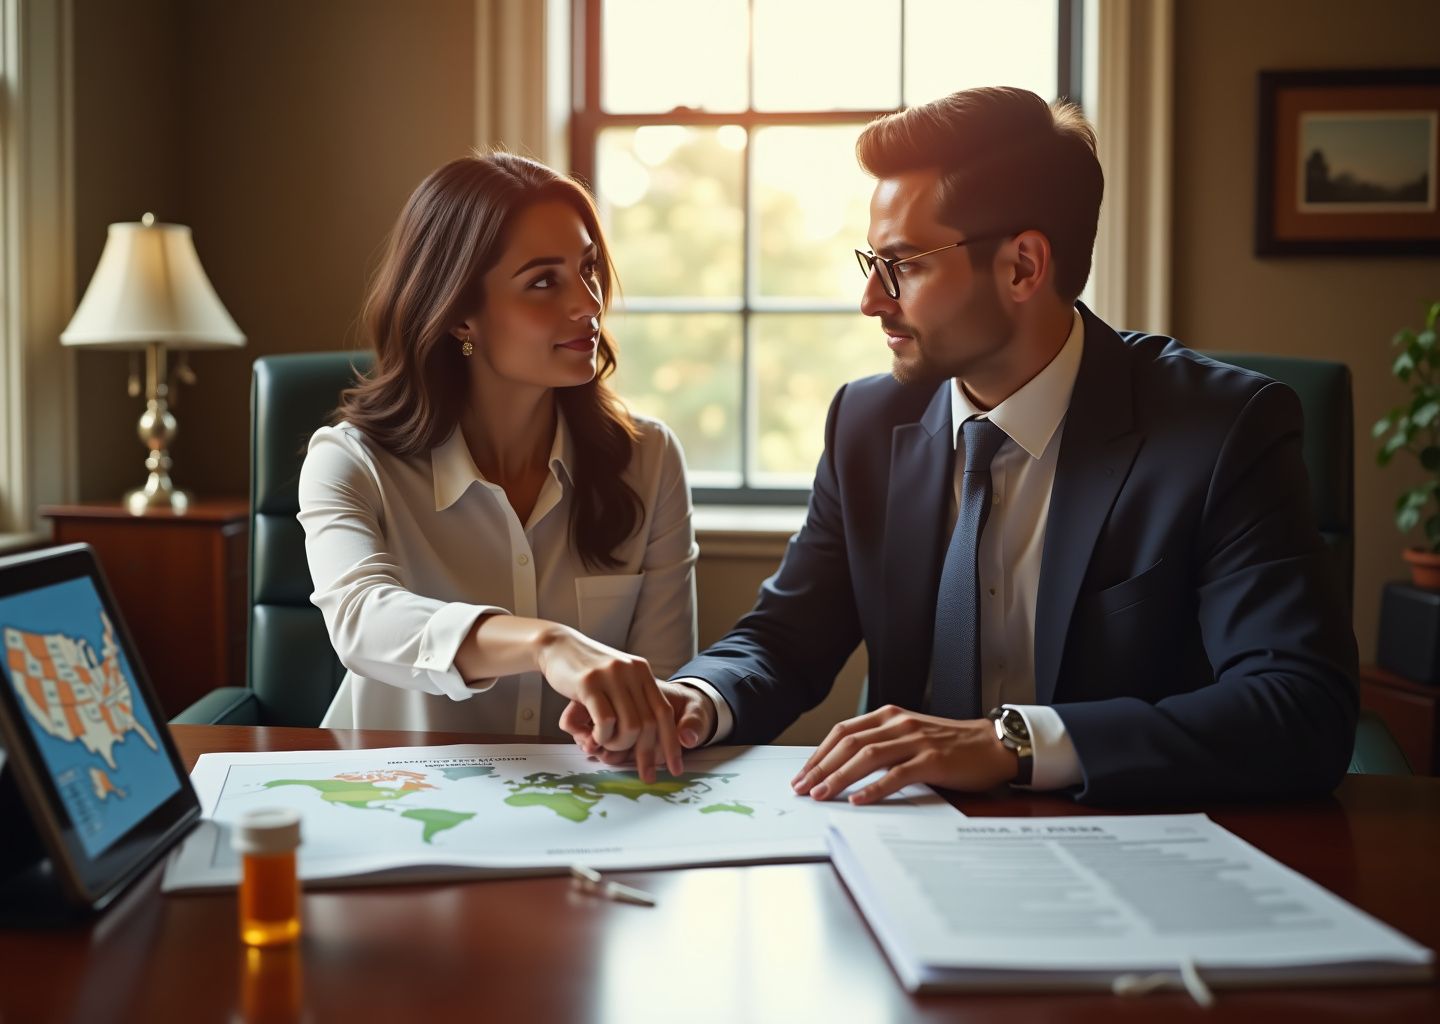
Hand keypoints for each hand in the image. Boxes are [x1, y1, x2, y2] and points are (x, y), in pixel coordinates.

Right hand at [559, 681, 715, 768]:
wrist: (557, 645)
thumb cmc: (586, 670)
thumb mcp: (617, 678)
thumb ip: (633, 700)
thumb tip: (648, 736)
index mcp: (642, 672)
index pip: (665, 712)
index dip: (672, 744)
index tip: (676, 769)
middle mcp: (632, 673)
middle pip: (650, 724)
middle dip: (647, 755)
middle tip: (644, 774)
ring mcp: (611, 677)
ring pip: (631, 726)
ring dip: (619, 744)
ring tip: (606, 745)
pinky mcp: (589, 683)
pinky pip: (606, 720)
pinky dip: (603, 736)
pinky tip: (594, 737)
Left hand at [790, 705, 1017, 804]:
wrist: (992, 744)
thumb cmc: (950, 744)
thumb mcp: (908, 735)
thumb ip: (880, 744)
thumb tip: (843, 768)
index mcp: (888, 715)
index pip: (842, 732)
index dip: (819, 754)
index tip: (802, 774)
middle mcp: (898, 724)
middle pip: (848, 743)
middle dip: (820, 767)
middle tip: (802, 788)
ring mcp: (915, 740)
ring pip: (867, 757)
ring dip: (839, 777)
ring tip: (821, 795)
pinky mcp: (932, 760)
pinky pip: (897, 775)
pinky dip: (874, 788)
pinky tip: (858, 799)